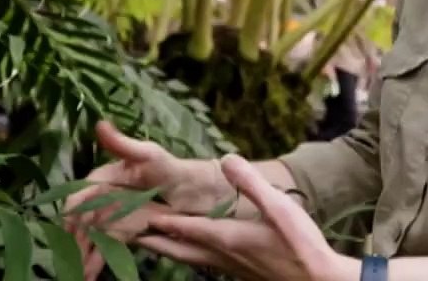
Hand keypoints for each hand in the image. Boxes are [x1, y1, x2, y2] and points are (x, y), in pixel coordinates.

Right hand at [64, 120, 234, 279]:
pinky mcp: (125, 231)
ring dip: (82, 254)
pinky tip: (90, 274)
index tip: (70, 225)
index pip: (82, 194)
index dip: (74, 209)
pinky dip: (96, 260)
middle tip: (72, 258)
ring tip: (80, 273)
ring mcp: (115, 216)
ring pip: (91, 236)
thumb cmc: (175, 169)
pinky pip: (106, 246)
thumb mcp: (150, 156)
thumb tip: (100, 124)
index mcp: (108, 177)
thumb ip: (124, 145)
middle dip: (74, 239)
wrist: (201, 194)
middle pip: (82, 220)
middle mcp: (106, 197)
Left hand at [136, 154, 357, 280]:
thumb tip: (227, 159)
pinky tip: (194, 252)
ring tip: (150, 240)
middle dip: (152, 239)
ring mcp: (229, 268)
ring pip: (187, 259)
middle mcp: (221, 255)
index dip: (158, 218)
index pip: (183, 226)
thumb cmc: (300, 244)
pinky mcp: (240, 274)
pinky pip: (203, 264)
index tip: (132, 210)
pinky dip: (188, 255)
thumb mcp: (279, 207)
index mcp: (226, 237)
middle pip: (176, 248)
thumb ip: (250, 183)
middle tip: (126, 232)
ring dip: (166, 249)